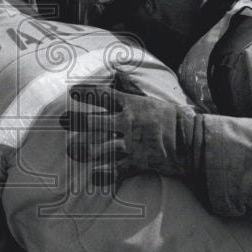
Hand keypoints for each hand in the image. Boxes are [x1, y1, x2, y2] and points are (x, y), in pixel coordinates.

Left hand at [60, 70, 200, 186]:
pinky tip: (92, 177)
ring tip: (71, 151)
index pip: (103, 96)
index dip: (86, 93)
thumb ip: (131, 90)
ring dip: (83, 150)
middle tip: (60, 121)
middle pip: (94, 122)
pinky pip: (116, 170)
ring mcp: (131, 144)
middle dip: (75, 121)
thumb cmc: (172, 118)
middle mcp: (127, 123)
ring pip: (100, 147)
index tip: (72, 92)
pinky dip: (104, 175)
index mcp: (131, 105)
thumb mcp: (150, 100)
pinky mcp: (136, 162)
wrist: (192, 142)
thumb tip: (117, 74)